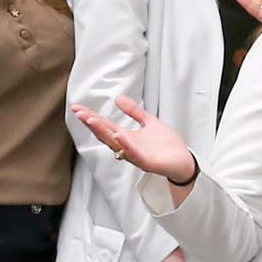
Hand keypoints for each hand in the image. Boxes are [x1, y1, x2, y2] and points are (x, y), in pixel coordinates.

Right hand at [72, 95, 197, 183]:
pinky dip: (126, 145)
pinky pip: (134, 154)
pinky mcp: (147, 162)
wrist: (183, 161)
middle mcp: (127, 147)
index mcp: (127, 137)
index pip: (105, 126)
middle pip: (105, 134)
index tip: (78, 108)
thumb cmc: (167, 146)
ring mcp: (135, 155)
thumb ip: (134, 112)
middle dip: (91, 124)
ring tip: (91, 120)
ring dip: (103, 132)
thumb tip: (118, 99)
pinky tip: (119, 135)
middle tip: (79, 113)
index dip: (91, 117)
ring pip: (115, 144)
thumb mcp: (149, 122)